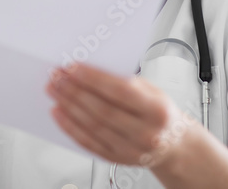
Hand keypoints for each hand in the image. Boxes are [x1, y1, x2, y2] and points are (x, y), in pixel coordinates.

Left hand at [46, 63, 194, 167]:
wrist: (172, 144)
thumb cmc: (160, 112)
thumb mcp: (152, 91)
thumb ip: (125, 81)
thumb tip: (90, 70)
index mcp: (156, 111)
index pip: (119, 91)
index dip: (92, 79)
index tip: (72, 67)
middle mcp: (145, 133)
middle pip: (101, 110)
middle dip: (74, 91)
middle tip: (57, 77)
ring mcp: (131, 150)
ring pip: (92, 127)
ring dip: (68, 106)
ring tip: (55, 90)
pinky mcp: (117, 159)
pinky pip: (88, 143)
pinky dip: (70, 127)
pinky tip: (59, 112)